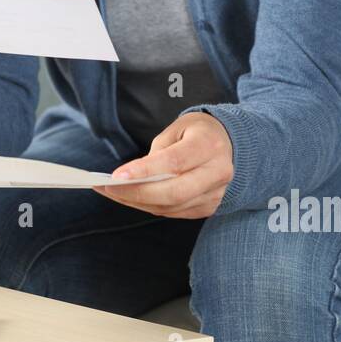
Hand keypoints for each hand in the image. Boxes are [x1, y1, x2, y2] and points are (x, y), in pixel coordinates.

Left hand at [93, 112, 233, 218]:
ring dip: (138, 202)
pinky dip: (149, 207)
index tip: (117, 176)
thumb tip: (133, 178)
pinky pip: (174, 212)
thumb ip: (158, 152)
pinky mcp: (209, 207)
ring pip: (172, 207)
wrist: (232, 145)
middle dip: (137, 193)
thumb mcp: (178, 128)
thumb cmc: (197, 133)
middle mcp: (217, 172)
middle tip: (108, 188)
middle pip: (174, 192)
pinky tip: (130, 198)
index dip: (144, 171)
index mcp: (209, 146)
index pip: (174, 162)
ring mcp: (216, 194)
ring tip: (111, 192)